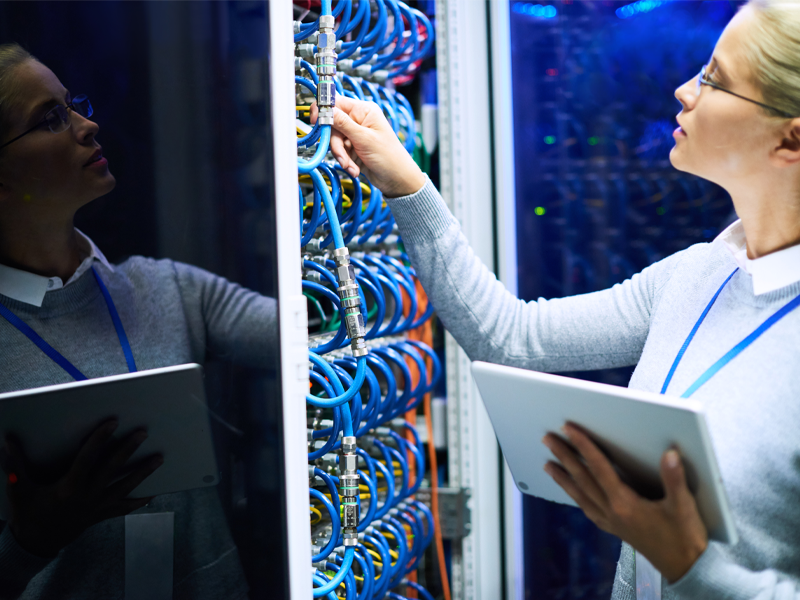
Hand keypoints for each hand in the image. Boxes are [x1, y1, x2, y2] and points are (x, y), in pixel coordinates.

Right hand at [0, 419, 163, 557]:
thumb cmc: (28, 514)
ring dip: (142, 472)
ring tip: (159, 458)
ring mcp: (97, 506)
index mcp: (69, 487)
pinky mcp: (101, 515)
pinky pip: (123, 508)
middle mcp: (87, 496)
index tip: (112, 422)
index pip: (87, 458)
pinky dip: (139, 501)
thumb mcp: (20, 489)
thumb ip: (16, 465)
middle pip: (112, 469)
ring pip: (125, 487)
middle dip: (128, 450)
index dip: (100, 439)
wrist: (35, 544)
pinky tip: (153, 494)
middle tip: (142, 433)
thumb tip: (7, 441)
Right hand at [310, 95, 425, 197]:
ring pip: (334, 140)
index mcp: (364, 111)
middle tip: (342, 154)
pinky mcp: (352, 147)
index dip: (324, 110)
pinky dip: (345, 161)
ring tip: (351, 165)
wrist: (396, 180)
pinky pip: (340, 151)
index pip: (337, 102)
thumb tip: (326, 109)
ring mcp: (354, 134)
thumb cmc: (389, 157)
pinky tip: (354, 168)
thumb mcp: (364, 139)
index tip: (316, 121)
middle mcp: (358, 120)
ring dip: (341, 155)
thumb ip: (343, 123)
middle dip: (336, 143)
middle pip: (332, 125)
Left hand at [542, 423, 707, 582]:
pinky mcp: (615, 529)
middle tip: (548, 439)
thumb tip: (669, 453)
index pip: (599, 468)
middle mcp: (612, 513)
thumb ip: (675, 479)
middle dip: (564, 457)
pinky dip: (576, 497)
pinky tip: (572, 493)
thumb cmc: (685, 538)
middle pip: (582, 479)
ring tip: (548, 465)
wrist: (686, 568)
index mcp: (624, 505)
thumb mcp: (684, 506)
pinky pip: (588, 509)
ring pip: (580, 495)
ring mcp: (611, 522)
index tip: (569, 430)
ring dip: (563, 478)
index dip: (583, 446)